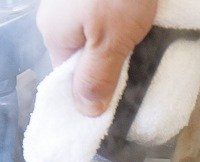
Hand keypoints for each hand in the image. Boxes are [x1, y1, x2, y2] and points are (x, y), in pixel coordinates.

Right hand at [36, 0, 157, 115]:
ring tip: (145, 54)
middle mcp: (57, 17)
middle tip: (140, 75)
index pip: (70, 77)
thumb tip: (86, 111)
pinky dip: (124, 29)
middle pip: (83, 57)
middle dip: (110, 68)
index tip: (121, 101)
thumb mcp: (110, 40)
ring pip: (96, 39)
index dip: (94, 90)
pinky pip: (107, 21)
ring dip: (120, 48)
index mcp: (54, 33)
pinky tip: (143, 32)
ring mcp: (73, 3)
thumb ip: (97, 76)